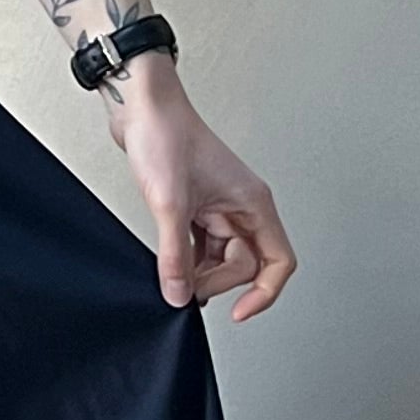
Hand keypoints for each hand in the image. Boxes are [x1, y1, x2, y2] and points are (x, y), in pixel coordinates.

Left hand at [108, 66, 294, 318]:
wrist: (140, 106)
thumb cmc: (166, 135)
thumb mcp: (169, 204)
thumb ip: (176, 256)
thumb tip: (180, 295)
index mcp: (253, 203)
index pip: (278, 262)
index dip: (264, 294)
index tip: (239, 313)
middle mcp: (242, 207)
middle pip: (244, 266)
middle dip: (215, 280)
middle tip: (181, 280)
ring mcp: (220, 208)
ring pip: (220, 259)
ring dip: (197, 269)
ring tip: (170, 267)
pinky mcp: (197, 207)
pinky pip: (199, 246)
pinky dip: (185, 257)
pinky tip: (168, 257)